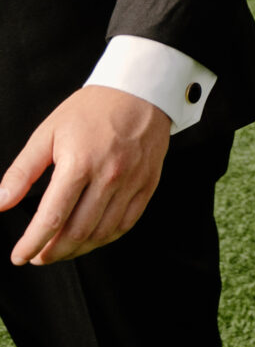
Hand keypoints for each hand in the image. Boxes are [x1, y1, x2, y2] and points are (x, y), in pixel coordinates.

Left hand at [1, 86, 171, 264]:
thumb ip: (22, 171)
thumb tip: (0, 202)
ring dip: (78, 250)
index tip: (20, 255)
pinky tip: (91, 238)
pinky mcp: (148, 183)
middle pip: (78, 231)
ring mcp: (132, 181)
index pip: (52, 218)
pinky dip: (106, 238)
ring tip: (61, 250)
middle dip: (53, 252)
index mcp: (80, 163)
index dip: (32, 243)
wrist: (141, 90)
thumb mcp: (48, 133)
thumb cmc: (93, 109)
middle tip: (38, 257)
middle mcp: (109, 176)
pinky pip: (126, 223)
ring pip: (103, 232)